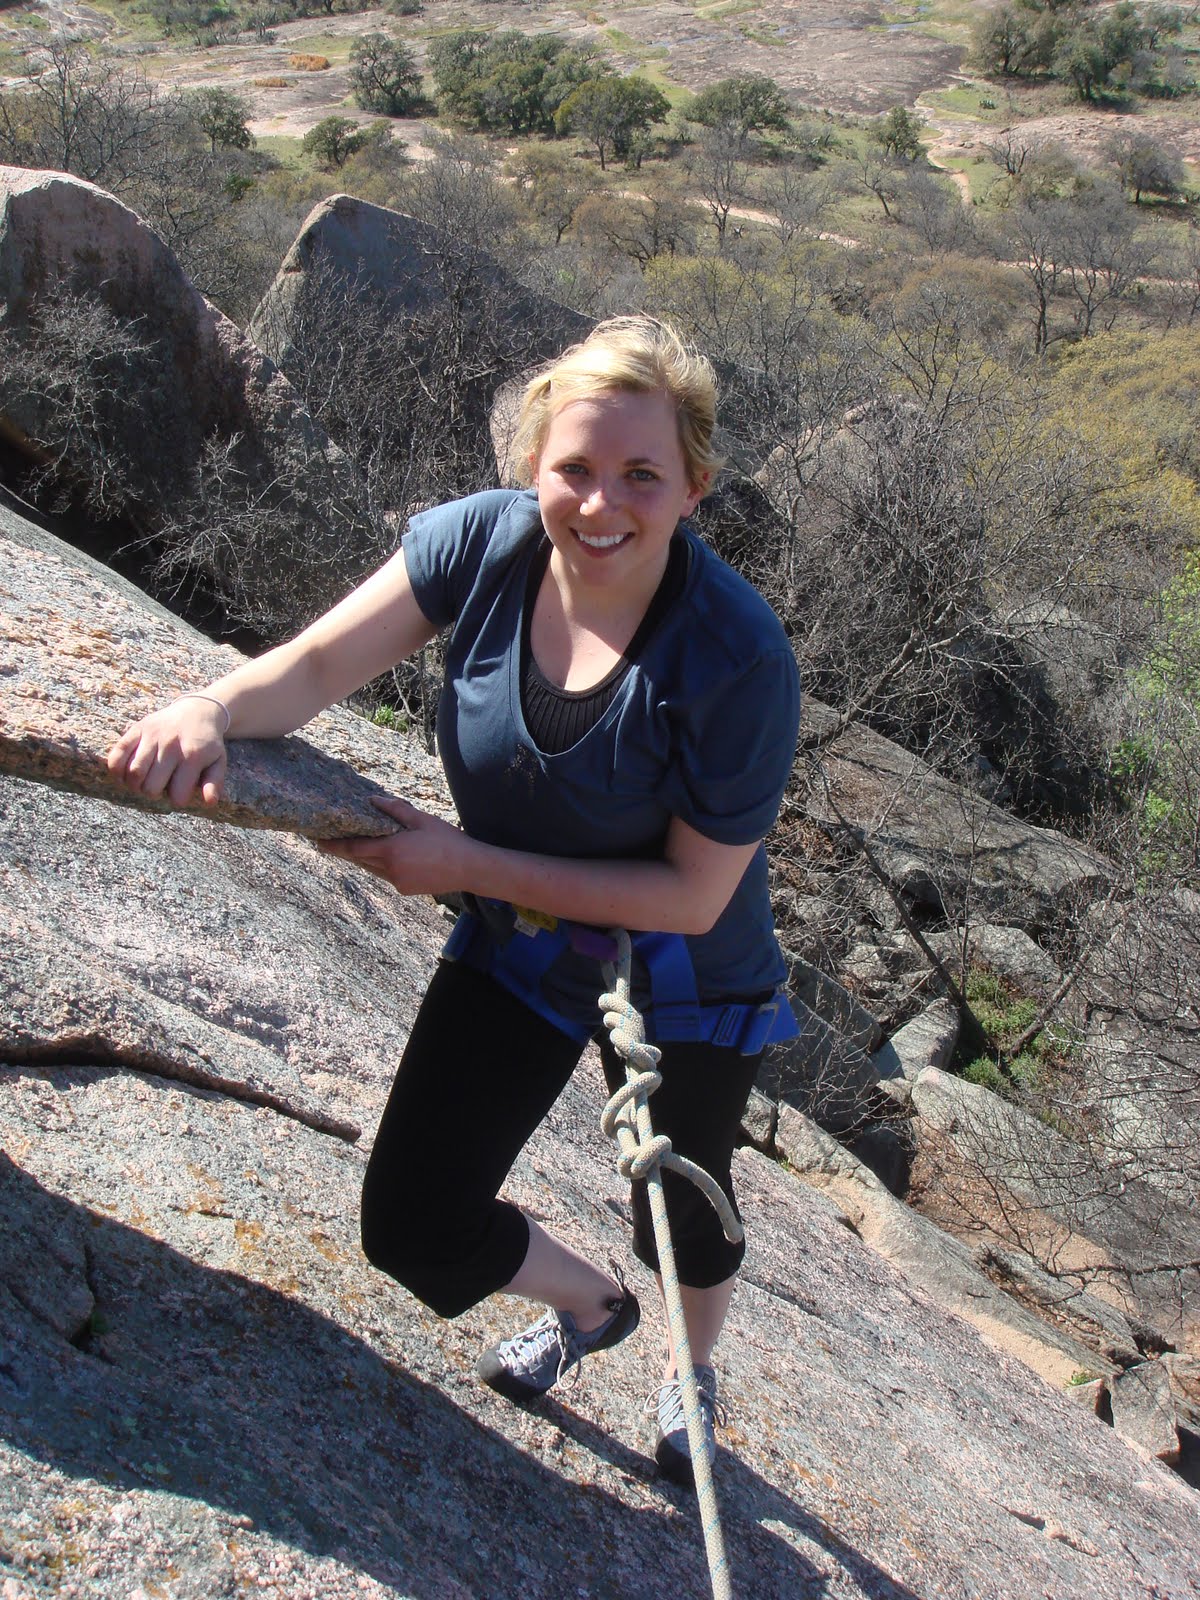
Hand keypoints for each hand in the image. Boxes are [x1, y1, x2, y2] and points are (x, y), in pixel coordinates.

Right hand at [106, 699, 227, 807]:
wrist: (197, 711)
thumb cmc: (207, 743)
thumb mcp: (218, 762)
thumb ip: (214, 783)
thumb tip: (210, 802)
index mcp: (193, 756)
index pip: (178, 795)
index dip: (178, 799)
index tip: (180, 791)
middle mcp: (171, 746)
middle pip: (150, 787)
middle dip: (153, 793)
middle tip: (159, 786)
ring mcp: (152, 736)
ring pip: (133, 773)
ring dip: (135, 785)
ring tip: (143, 781)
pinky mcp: (136, 729)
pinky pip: (117, 754)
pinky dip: (116, 770)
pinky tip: (125, 774)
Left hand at [317, 796, 471, 895]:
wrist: (469, 868)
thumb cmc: (447, 841)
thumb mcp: (422, 820)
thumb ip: (395, 810)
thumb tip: (373, 800)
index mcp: (391, 850)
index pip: (354, 849)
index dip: (333, 846)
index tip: (317, 842)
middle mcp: (390, 869)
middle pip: (360, 860)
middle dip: (346, 851)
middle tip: (332, 839)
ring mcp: (397, 882)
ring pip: (372, 869)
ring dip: (364, 858)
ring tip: (358, 845)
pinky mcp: (405, 889)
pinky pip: (386, 875)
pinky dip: (382, 865)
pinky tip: (389, 856)